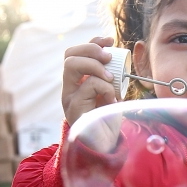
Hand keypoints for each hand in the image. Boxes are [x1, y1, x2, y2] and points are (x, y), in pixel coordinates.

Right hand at [63, 37, 120, 152]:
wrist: (105, 146)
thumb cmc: (108, 120)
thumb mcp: (111, 93)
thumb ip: (109, 78)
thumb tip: (116, 55)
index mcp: (77, 82)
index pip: (77, 53)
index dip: (92, 42)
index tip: (110, 40)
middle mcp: (69, 87)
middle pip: (70, 55)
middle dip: (91, 49)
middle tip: (109, 58)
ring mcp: (69, 97)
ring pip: (72, 65)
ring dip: (95, 66)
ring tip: (111, 78)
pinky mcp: (74, 107)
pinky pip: (88, 86)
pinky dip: (105, 88)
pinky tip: (112, 100)